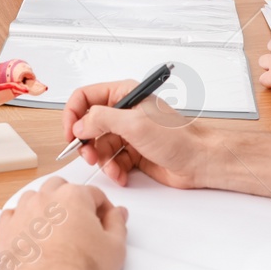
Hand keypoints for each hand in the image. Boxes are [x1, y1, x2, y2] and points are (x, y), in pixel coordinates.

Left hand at [0, 178, 126, 269]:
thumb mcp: (115, 247)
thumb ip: (116, 223)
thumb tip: (117, 213)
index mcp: (73, 197)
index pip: (92, 193)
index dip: (102, 208)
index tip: (103, 221)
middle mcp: (44, 200)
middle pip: (58, 188)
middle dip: (70, 201)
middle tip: (78, 223)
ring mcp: (21, 215)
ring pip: (31, 199)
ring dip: (42, 208)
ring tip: (53, 230)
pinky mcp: (4, 234)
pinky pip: (9, 217)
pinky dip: (19, 222)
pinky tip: (29, 236)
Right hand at [62, 81, 213, 188]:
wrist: (199, 161)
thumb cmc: (178, 138)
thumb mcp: (135, 123)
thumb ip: (102, 119)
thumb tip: (80, 124)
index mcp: (124, 95)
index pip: (85, 97)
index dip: (73, 114)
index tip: (71, 133)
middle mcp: (124, 112)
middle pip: (89, 125)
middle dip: (87, 143)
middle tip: (90, 156)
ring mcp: (128, 133)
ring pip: (98, 146)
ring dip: (102, 160)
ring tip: (112, 168)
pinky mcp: (132, 153)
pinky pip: (111, 161)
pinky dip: (113, 170)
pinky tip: (122, 174)